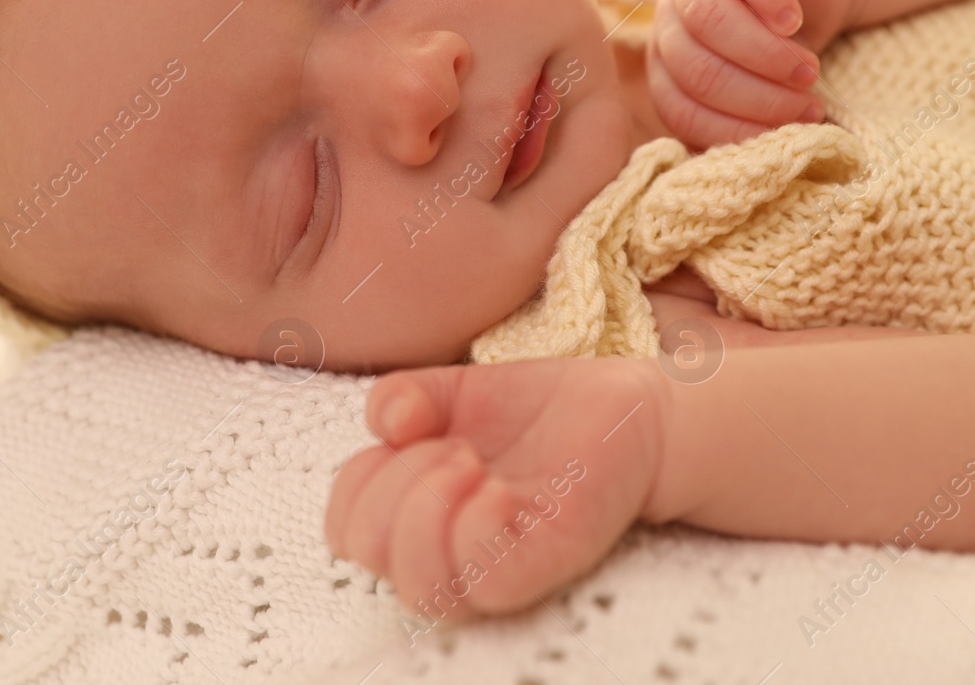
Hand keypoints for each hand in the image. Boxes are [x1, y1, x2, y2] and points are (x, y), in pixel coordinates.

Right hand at [325, 358, 664, 618]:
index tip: (416, 429)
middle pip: (368, 553)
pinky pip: (486, 580)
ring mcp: (497, 562)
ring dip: (428, 507)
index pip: (345, 528)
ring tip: (471, 464)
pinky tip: (501, 488)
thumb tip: (386, 422)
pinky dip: (477, 528)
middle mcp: (450, 548)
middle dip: (394, 481)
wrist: (629, 408)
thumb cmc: (542, 410)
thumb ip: (403, 396)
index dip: (360, 476)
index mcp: (417, 511)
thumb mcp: (455, 388)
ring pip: (421, 586)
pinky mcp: (546, 562)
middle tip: (455, 446)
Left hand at [646, 0, 857, 148]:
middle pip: (697, 69)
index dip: (732, 131)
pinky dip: (769, 2)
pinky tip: (795, 22)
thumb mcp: (761, 94)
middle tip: (806, 108)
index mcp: (666, 65)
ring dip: (766, 57)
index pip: (680, 110)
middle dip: (757, 98)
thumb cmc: (786, 53)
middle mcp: (670, 21)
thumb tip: (751, 167)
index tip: (782, 138)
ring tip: (808, 73)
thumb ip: (742, 123)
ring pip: (710, 22)